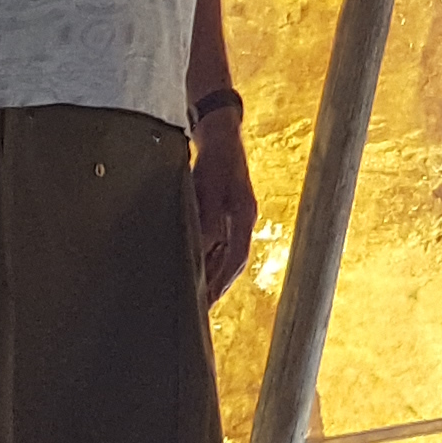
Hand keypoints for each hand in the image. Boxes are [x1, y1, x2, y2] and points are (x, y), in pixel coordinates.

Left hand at [192, 112, 256, 306]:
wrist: (219, 132)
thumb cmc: (213, 157)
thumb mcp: (207, 187)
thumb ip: (206, 219)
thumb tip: (201, 250)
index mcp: (244, 214)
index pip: (236, 258)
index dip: (222, 283)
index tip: (206, 303)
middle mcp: (244, 218)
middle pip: (233, 260)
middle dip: (217, 285)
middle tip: (200, 310)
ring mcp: (237, 215)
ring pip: (227, 253)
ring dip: (213, 274)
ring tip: (197, 296)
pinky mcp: (227, 210)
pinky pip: (221, 242)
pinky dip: (210, 258)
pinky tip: (196, 268)